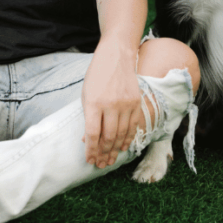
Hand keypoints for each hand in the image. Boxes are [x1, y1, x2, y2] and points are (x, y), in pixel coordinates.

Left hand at [81, 40, 147, 167]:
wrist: (116, 57)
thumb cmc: (96, 76)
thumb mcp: (86, 94)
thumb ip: (88, 117)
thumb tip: (88, 140)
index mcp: (94, 103)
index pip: (93, 133)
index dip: (91, 150)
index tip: (90, 160)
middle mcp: (111, 105)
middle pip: (108, 137)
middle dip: (104, 154)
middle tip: (101, 164)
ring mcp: (126, 104)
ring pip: (122, 134)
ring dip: (115, 150)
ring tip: (110, 161)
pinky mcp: (136, 103)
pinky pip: (133, 126)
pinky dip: (128, 139)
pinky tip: (123, 148)